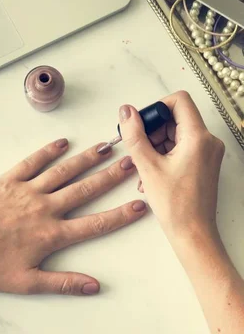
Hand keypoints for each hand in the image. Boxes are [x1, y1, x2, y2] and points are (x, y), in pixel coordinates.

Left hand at [0, 140, 145, 295]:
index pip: (95, 224)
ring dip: (85, 159)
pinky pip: (32, 162)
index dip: (120, 215)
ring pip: (63, 172)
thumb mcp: (28, 282)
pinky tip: (63, 143)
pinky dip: (48, 151)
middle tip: (130, 163)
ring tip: (105, 147)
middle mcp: (45, 209)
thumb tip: (96, 286)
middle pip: (85, 190)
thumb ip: (64, 283)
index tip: (140, 205)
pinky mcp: (9, 180)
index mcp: (52, 235)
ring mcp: (27, 191)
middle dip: (110, 176)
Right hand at [119, 91, 224, 247]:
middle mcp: (208, 141)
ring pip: (175, 132)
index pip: (178, 100)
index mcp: (198, 138)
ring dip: (154, 144)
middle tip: (139, 149)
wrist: (193, 233)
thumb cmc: (176, 205)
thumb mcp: (146, 165)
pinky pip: (179, 146)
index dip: (156, 107)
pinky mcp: (202, 162)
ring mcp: (207, 152)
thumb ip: (134, 134)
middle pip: (175, 117)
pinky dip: (162, 153)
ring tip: (144, 165)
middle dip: (152, 130)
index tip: (142, 125)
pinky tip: (151, 172)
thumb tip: (126, 111)